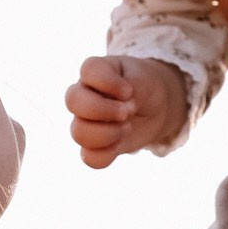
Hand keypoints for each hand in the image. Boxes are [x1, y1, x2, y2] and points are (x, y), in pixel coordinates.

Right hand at [66, 54, 189, 169]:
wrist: (154, 106)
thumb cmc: (144, 86)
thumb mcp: (145, 80)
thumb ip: (134, 87)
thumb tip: (123, 109)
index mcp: (94, 71)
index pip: (88, 70)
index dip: (108, 83)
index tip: (128, 91)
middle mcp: (83, 94)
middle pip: (73, 101)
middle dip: (104, 110)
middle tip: (127, 112)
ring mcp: (85, 121)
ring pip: (79, 133)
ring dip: (109, 133)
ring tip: (127, 127)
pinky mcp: (93, 145)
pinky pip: (88, 157)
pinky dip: (106, 155)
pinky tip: (119, 144)